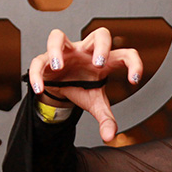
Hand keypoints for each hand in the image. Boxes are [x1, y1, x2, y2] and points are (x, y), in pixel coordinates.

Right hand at [27, 27, 142, 142]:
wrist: (61, 88)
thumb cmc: (82, 87)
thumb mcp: (95, 104)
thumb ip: (106, 119)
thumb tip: (110, 137)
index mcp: (104, 61)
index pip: (125, 54)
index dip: (133, 63)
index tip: (134, 80)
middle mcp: (86, 52)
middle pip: (99, 34)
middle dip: (101, 46)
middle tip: (98, 64)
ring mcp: (65, 53)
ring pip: (58, 36)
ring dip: (57, 50)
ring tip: (59, 67)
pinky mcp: (45, 60)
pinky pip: (38, 62)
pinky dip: (36, 75)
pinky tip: (40, 89)